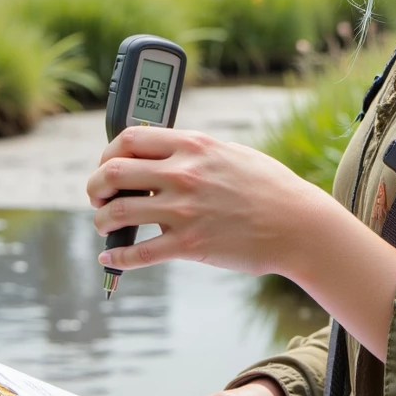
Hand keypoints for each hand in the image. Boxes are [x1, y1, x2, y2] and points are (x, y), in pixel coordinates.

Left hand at [87, 126, 315, 276]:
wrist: (299, 225)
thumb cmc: (270, 188)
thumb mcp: (232, 153)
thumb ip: (196, 152)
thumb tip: (164, 154)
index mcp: (193, 146)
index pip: (129, 139)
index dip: (107, 152)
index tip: (107, 165)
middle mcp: (183, 175)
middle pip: (113, 172)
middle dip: (95, 187)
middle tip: (98, 198)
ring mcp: (184, 211)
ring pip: (118, 212)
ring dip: (101, 221)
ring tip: (104, 225)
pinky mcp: (189, 245)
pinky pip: (138, 252)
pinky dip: (116, 257)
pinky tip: (110, 257)